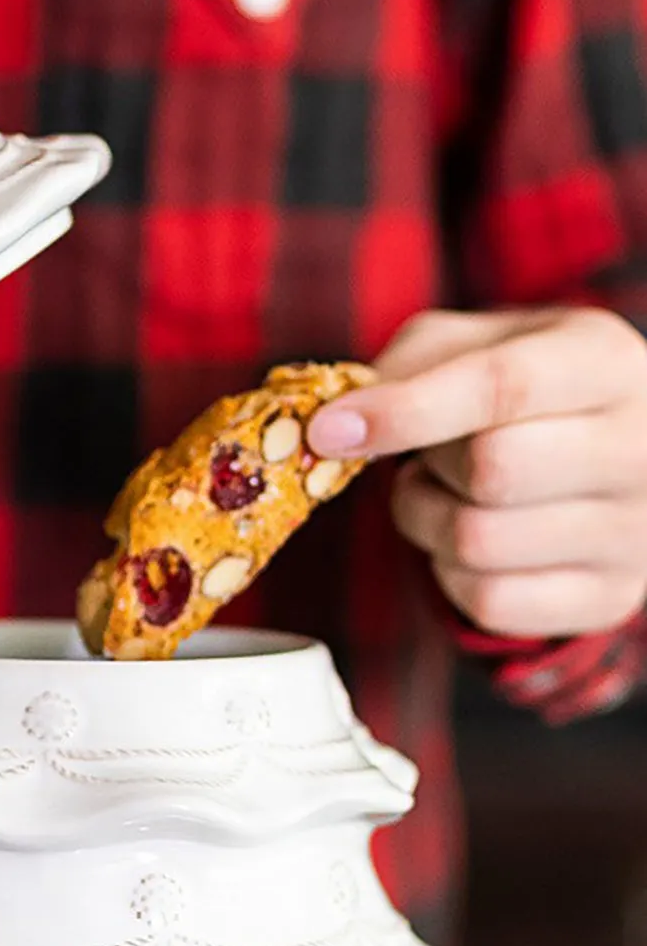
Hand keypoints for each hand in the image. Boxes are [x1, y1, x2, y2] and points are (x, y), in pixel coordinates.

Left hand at [306, 307, 646, 637]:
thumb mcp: (477, 343)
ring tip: (444, 492)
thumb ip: (410, 365)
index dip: (406, 410)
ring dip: (427, 520)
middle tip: (426, 454)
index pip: (504, 387)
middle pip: (492, 470)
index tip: (329, 430)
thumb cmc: (527, 387)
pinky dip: (450, 574)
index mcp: (605, 362)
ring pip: (479, 544)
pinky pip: (489, 603)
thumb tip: (338, 425)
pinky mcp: (610, 598)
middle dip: (428, 464)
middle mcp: (640, 447)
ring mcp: (634, 532)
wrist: (612, 446)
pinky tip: (470, 539)